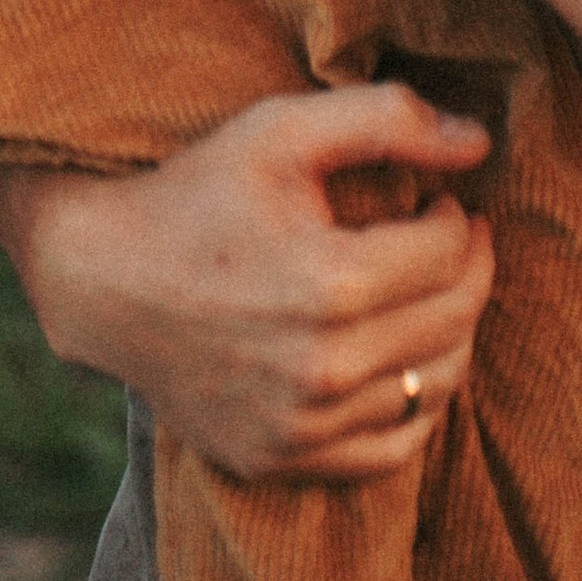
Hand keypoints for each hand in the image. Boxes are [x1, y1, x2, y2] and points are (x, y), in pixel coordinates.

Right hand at [0, 85, 496, 481]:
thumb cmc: (195, 194)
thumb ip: (388, 121)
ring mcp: (300, 426)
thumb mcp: (281, 130)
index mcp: (330, 284)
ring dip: (451, 334)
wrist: (101, 279)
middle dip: (468, 271)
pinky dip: (413, 406)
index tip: (441, 201)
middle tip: (452, 240)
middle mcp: (322, 368)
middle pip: (453, 322)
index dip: (458, 219)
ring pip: (431, 389)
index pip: (450, 255)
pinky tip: (398, 357)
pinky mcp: (280, 459)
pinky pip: (390, 449)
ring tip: (428, 293)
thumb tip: (480, 144)